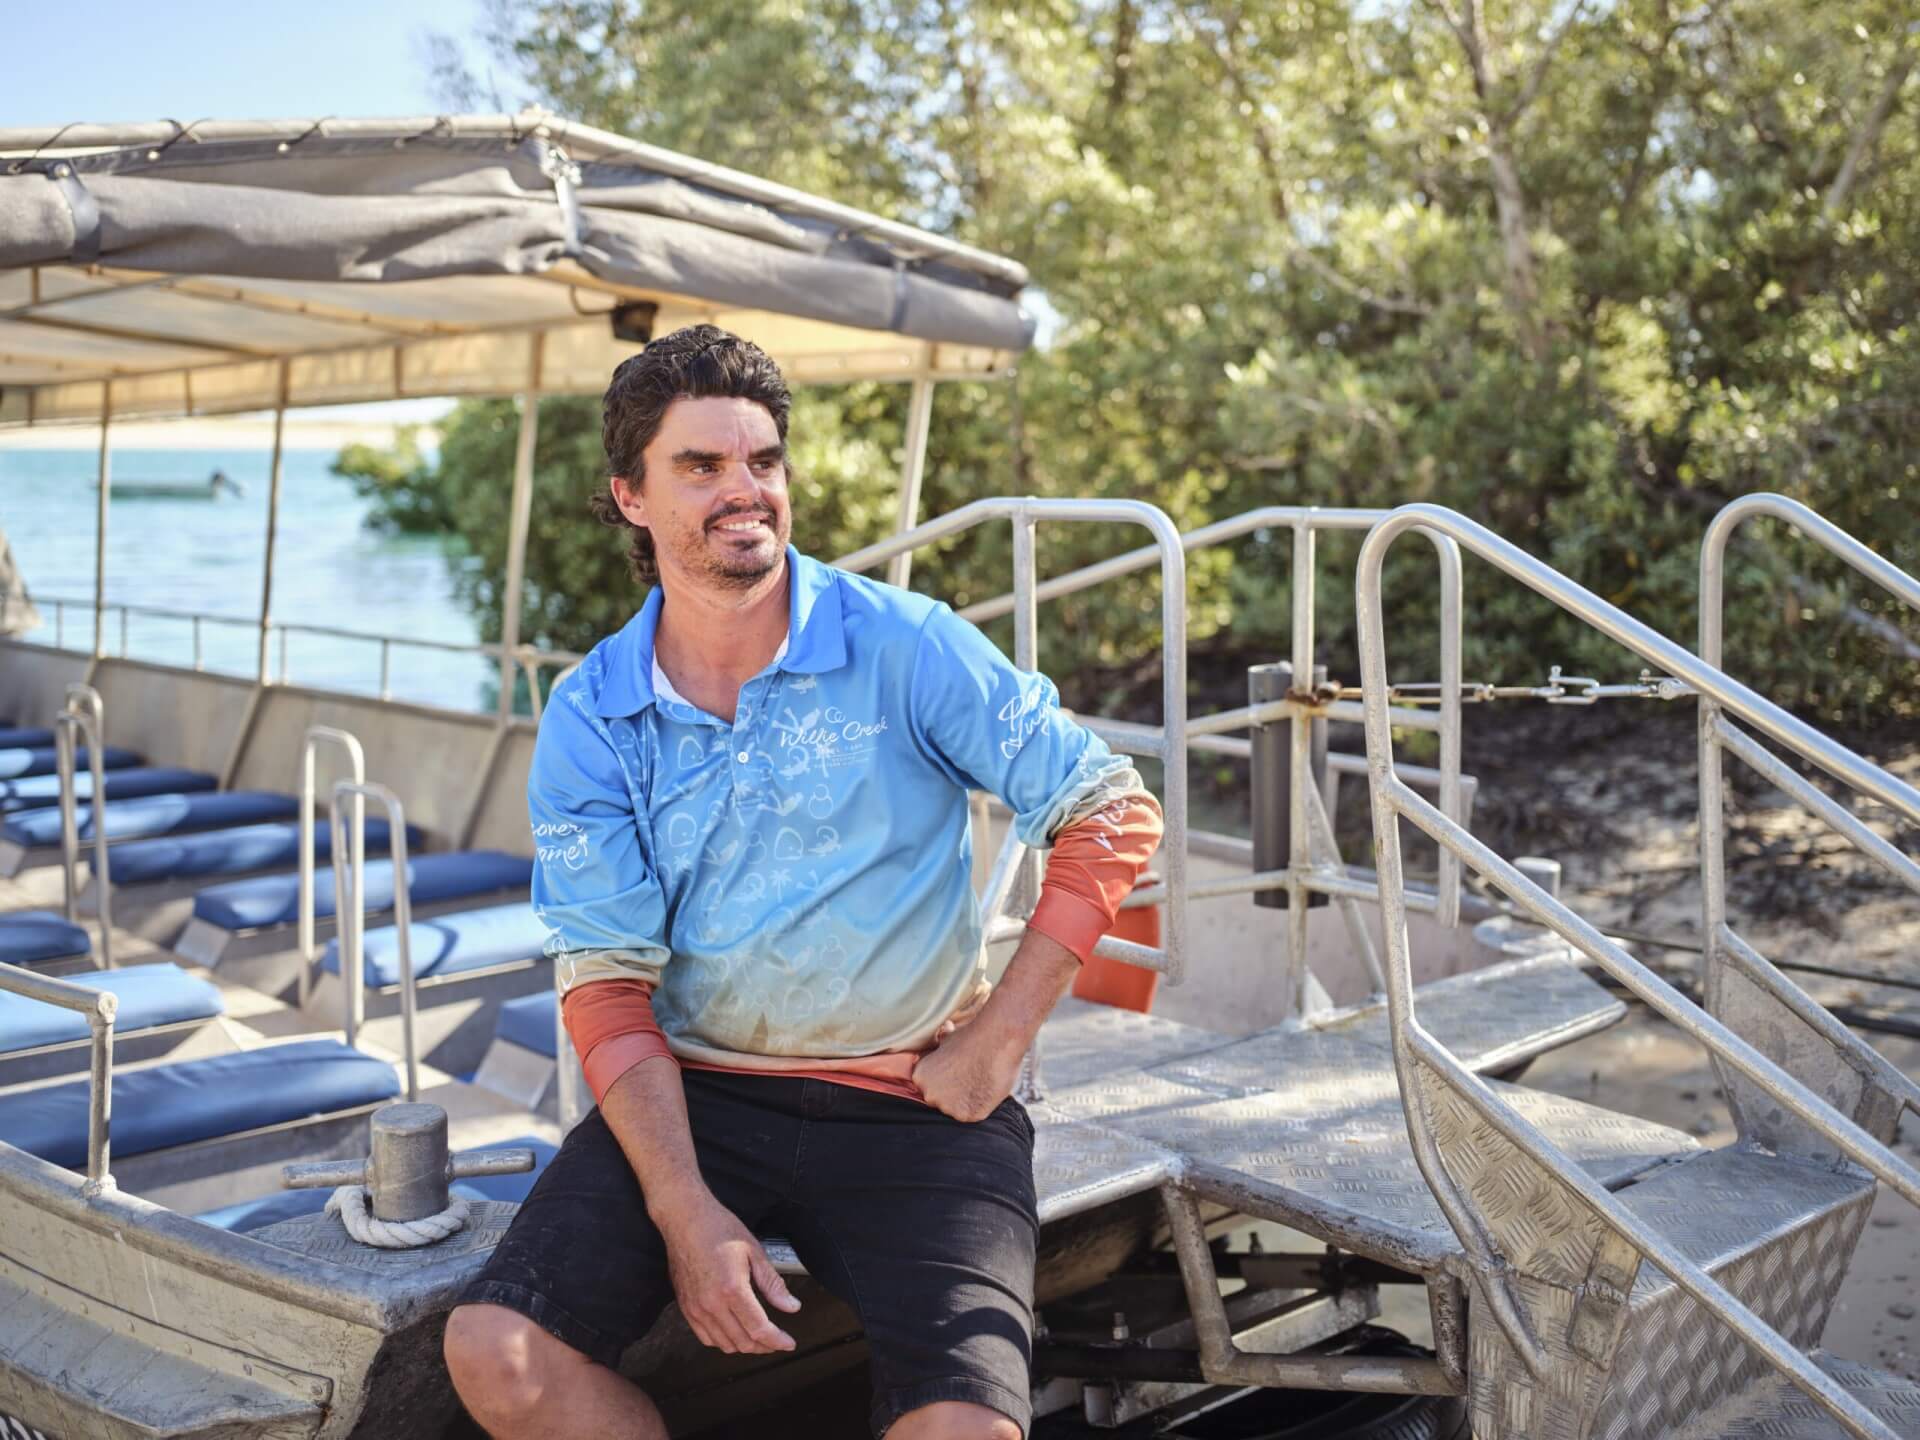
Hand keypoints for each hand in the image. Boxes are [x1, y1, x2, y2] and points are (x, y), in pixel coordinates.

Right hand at [655, 1192, 800, 1353]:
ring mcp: (696, 1308)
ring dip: (744, 1346)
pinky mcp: (686, 1308)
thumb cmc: (719, 1229)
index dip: (777, 1340)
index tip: (789, 1343)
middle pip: (743, 1341)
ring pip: (724, 1344)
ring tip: (759, 1338)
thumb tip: (792, 1307)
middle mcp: (711, 1304)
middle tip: (777, 1340)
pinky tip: (735, 1332)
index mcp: (732, 1289)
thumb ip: (773, 1284)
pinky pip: (705, 1337)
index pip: (759, 1329)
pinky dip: (723, 1341)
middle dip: (764, 1346)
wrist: (685, 1219)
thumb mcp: (754, 1252)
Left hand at [913, 1015, 1025, 1122]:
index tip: (958, 1071)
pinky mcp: (968, 1116)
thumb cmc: (973, 1036)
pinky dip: (980, 1105)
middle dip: (953, 1091)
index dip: (945, 1078)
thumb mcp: (949, 1038)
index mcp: (920, 1077)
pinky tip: (987, 1088)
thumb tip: (944, 1029)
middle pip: (940, 1100)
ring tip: (980, 1080)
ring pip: (956, 1109)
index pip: (929, 1085)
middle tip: (970, 1076)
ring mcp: (949, 1108)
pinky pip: (973, 1114)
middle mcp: (930, 1095)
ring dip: (966, 1099)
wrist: (996, 1040)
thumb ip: (942, 1042)